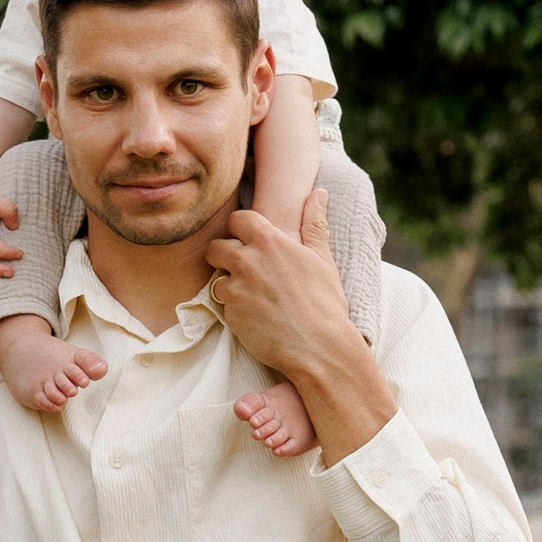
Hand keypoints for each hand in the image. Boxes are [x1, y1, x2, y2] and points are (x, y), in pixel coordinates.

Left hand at [206, 189, 395, 459]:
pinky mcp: (229, 315)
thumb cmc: (325, 302)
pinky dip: (234, 309)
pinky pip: (222, 306)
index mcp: (269, 241)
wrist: (319, 347)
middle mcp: (246, 260)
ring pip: (217, 278)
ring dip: (228, 283)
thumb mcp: (322, 258)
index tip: (249, 240)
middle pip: (216, 246)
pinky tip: (256, 316)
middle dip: (225, 255)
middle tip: (244, 269)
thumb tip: (319, 193)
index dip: (242, 229)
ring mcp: (234, 288)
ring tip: (253, 296)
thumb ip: (314, 222)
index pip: (238, 219)